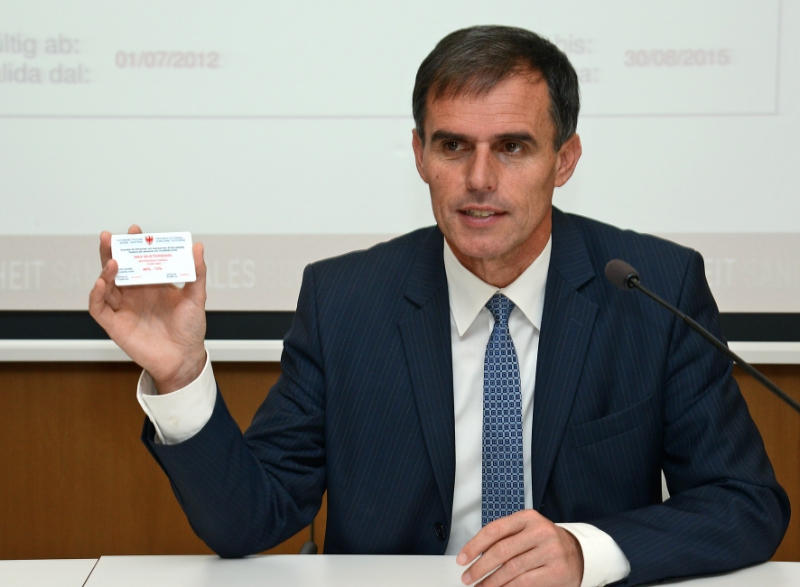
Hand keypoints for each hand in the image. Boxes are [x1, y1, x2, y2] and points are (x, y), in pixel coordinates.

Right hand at [88, 225, 207, 392]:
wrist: (184, 358)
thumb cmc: (189, 329)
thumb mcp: (196, 298)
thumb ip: (196, 273)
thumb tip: (198, 247)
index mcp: (152, 284)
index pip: (139, 259)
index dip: (135, 244)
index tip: (136, 230)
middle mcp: (135, 293)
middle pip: (117, 268)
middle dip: (111, 251)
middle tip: (110, 236)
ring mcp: (123, 308)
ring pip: (106, 284)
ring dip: (105, 271)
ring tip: (113, 261)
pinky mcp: (115, 324)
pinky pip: (98, 307)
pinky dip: (96, 294)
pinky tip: (102, 283)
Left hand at [457, 510, 582, 586]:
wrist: (578, 553)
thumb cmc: (544, 542)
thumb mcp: (526, 531)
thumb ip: (504, 538)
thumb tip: (474, 555)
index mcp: (528, 517)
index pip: (494, 530)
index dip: (474, 546)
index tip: (462, 559)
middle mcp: (540, 531)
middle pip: (501, 551)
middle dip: (480, 567)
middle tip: (467, 578)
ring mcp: (550, 551)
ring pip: (511, 570)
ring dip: (491, 582)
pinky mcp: (557, 570)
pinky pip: (524, 582)